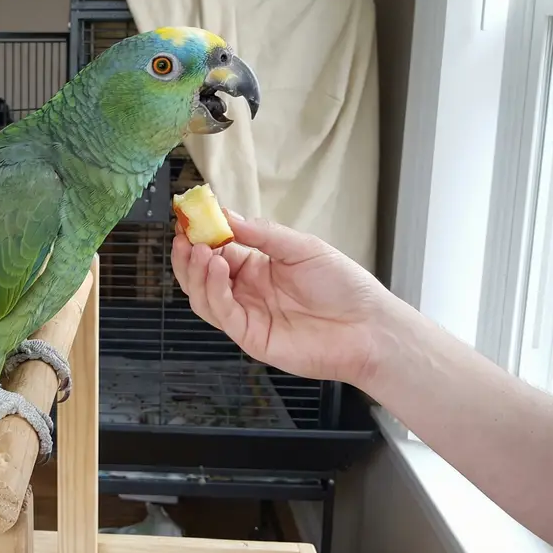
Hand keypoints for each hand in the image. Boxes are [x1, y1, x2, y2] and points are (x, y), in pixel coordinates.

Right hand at [171, 210, 407, 387]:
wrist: (368, 326)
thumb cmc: (343, 286)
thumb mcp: (302, 247)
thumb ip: (262, 234)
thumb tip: (227, 216)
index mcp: (257, 267)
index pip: (218, 250)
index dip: (201, 236)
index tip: (189, 218)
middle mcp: (247, 291)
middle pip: (202, 275)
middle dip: (189, 255)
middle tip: (184, 235)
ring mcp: (246, 315)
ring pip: (203, 296)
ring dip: (195, 272)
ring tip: (200, 249)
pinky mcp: (250, 336)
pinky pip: (221, 313)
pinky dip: (213, 289)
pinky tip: (216, 267)